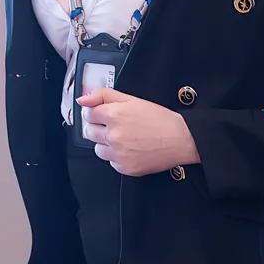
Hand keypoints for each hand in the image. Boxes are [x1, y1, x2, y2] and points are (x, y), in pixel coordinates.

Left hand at [75, 87, 201, 174]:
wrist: (181, 139)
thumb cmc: (160, 120)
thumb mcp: (132, 99)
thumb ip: (103, 95)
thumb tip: (82, 99)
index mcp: (114, 115)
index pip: (88, 114)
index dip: (95, 112)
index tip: (103, 114)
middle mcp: (113, 135)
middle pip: (89, 132)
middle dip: (99, 127)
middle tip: (116, 125)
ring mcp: (118, 154)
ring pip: (98, 149)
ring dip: (106, 143)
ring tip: (125, 138)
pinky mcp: (124, 168)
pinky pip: (111, 162)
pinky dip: (117, 156)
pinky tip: (131, 149)